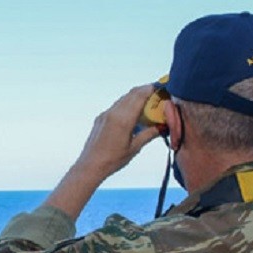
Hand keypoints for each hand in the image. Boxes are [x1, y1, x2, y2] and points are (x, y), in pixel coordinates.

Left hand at [45, 85, 163, 218]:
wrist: (90, 165)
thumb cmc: (112, 160)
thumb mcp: (135, 147)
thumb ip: (149, 134)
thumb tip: (162, 126)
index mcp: (123, 119)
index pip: (140, 96)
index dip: (151, 89)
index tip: (161, 87)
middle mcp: (113, 113)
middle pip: (132, 94)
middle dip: (146, 90)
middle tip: (158, 92)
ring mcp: (105, 114)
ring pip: (123, 98)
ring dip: (136, 96)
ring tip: (148, 101)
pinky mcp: (101, 118)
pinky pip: (116, 106)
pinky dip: (127, 104)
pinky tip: (133, 112)